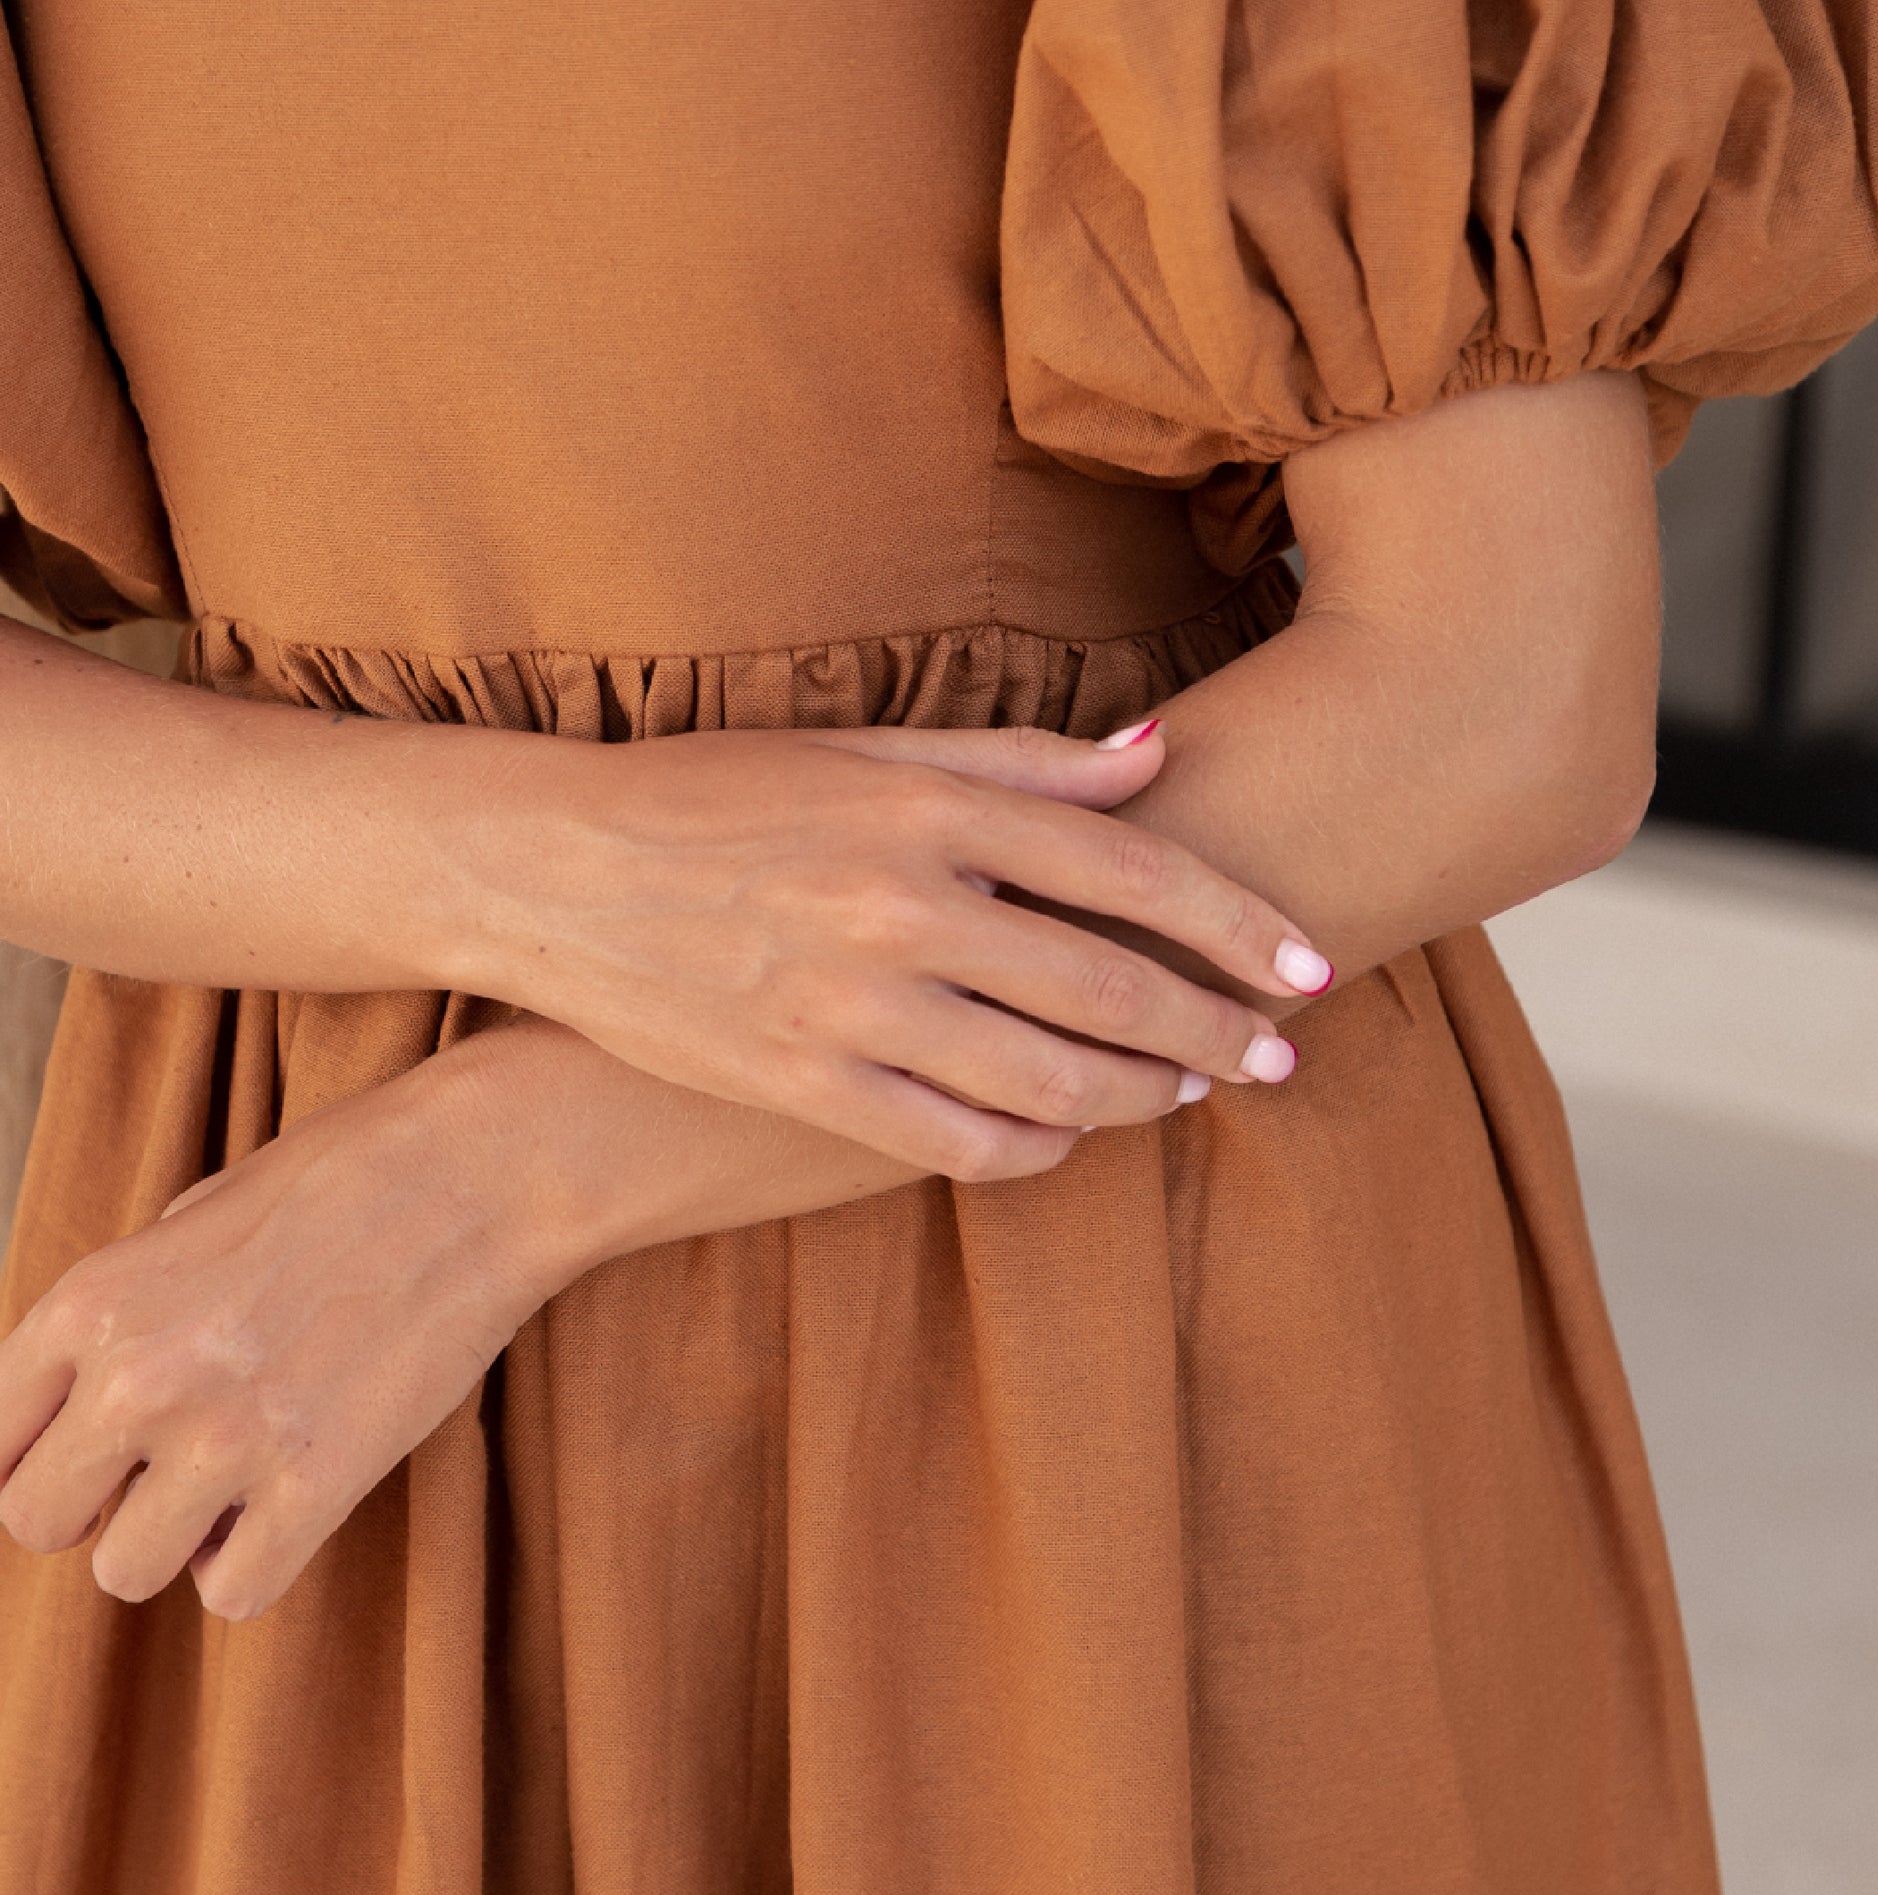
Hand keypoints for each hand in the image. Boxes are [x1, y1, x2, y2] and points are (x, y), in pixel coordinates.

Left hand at [0, 1056, 551, 1625]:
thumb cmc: (343, 1175)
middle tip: (157, 1468)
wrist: (479, 1170)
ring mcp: (227, 1437)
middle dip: (92, 1503)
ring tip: (232, 1480)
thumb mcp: (194, 1215)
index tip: (80, 1454)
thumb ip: (124, 1310)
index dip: (34, 1453)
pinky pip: (233, 1593)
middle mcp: (141, 1376)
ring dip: (175, 1539)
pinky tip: (288, 1501)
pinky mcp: (315, 1485)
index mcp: (94, 1299)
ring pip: (125, 1573)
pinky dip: (255, 1562)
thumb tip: (79, 1399)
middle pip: (35, 1522)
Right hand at [447, 717, 1331, 1177]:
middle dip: (1214, 1026)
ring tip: (1188, 1091)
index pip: (1124, 866)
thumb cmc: (716, 792)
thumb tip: (1157, 754)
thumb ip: (1019, 761)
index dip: (1232, 921)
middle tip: (1281, 1050)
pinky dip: (1032, 1145)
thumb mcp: (864, 749)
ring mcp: (849, 1002)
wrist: (555, 870)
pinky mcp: (803, 1079)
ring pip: (1046, 1075)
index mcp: (924, 805)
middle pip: (1106, 984)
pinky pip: (953, 1140)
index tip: (1305, 961)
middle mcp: (898, 904)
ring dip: (1140, 1092)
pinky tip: (1066, 1134)